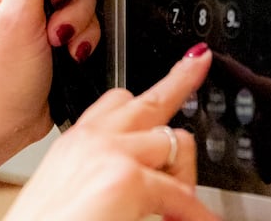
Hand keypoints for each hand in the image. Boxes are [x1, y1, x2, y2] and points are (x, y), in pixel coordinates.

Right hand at [3, 44, 220, 220]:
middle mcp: (92, 138)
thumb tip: (147, 175)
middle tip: (197, 64)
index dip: (152, 84)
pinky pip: (181, 194)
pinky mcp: (126, 178)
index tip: (174, 64)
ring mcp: (110, 152)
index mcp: (76, 141)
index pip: (119, 99)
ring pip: (175, 144)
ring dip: (184, 176)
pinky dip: (193, 215)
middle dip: (180, 81)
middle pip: (151, 102)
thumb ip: (104, 170)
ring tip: (177, 208)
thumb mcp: (73, 188)